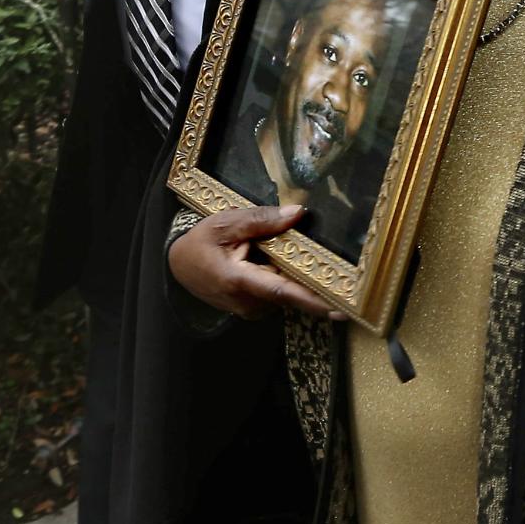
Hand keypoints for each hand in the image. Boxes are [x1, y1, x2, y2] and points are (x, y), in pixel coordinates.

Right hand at [168, 204, 341, 320]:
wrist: (178, 265)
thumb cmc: (202, 242)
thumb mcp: (226, 223)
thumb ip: (262, 219)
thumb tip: (298, 213)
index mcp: (239, 281)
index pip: (283, 291)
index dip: (314, 300)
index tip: (343, 308)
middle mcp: (249, 303)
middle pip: (292, 291)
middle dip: (316, 280)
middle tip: (346, 271)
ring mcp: (252, 309)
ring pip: (287, 292)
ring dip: (299, 276)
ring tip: (306, 258)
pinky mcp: (255, 309)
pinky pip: (280, 293)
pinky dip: (288, 278)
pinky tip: (285, 261)